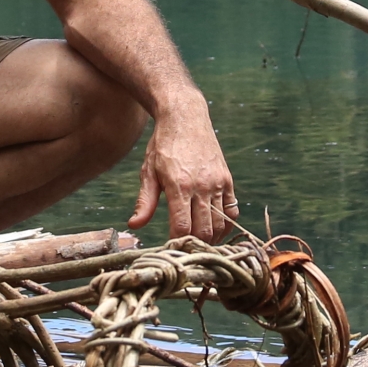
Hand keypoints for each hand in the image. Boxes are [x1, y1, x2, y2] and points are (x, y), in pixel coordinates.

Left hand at [129, 108, 236, 243]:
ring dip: (210, 238)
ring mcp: (217, 183)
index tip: (169, 247)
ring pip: (220, 224)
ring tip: (198, 242)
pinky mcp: (227, 179)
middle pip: (204, 231)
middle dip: (194, 245)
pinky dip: (225, 224)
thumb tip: (135, 225)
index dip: (176, 242)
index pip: (182, 227)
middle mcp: (201, 186)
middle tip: (184, 249)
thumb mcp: (148, 171)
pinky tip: (214, 228)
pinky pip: (232, 210)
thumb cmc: (163, 145)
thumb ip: (145, 201)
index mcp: (179, 186)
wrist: (186, 117)